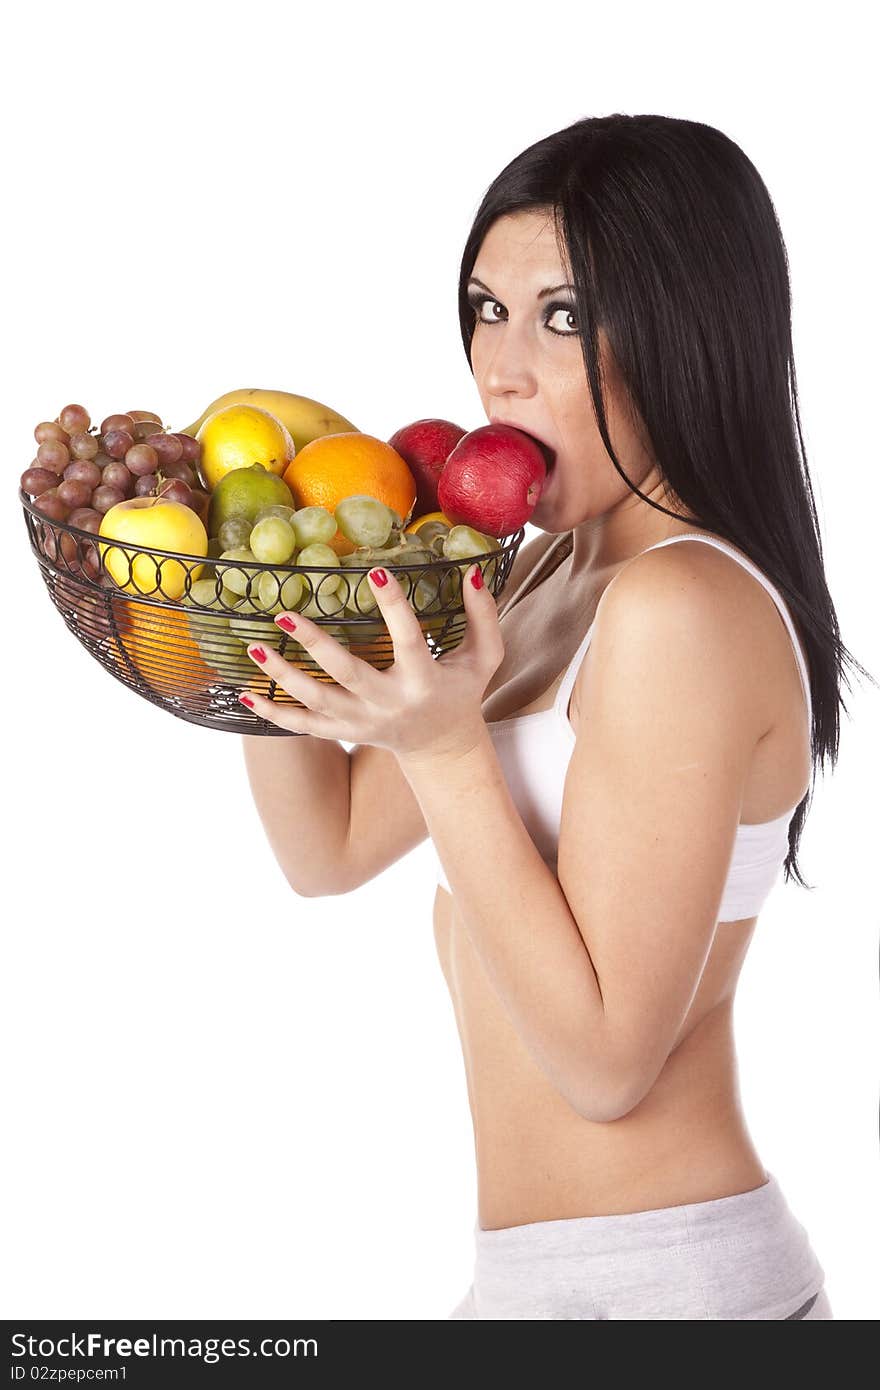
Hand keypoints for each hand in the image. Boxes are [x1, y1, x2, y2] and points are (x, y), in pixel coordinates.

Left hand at [238, 564, 503, 761]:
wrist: (441, 745)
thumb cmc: (461, 690)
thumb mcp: (483, 657)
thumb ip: (483, 615)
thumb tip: (471, 571)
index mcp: (424, 681)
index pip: (409, 641)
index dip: (394, 608)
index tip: (375, 573)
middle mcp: (390, 704)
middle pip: (348, 676)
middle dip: (315, 646)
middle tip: (284, 613)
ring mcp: (362, 722)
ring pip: (316, 702)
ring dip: (284, 677)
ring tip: (256, 648)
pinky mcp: (343, 733)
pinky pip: (303, 727)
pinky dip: (274, 714)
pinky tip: (246, 695)